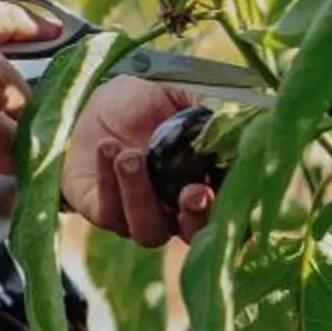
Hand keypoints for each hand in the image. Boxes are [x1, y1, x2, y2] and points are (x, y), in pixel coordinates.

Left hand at [61, 76, 217, 247]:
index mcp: (200, 188)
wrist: (99, 98)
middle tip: (192, 190)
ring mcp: (135, 216)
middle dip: (193, 217)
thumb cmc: (147, 100)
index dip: (219, 212)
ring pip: (146, 230)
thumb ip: (207, 110)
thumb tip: (232, 118)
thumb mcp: (179, 96)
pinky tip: (107, 147)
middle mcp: (173, 211)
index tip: (211, 190)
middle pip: (189, 234)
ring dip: (140, 194)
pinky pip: (106, 210)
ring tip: (130, 156)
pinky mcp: (98, 209)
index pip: (221, 217)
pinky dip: (108, 181)